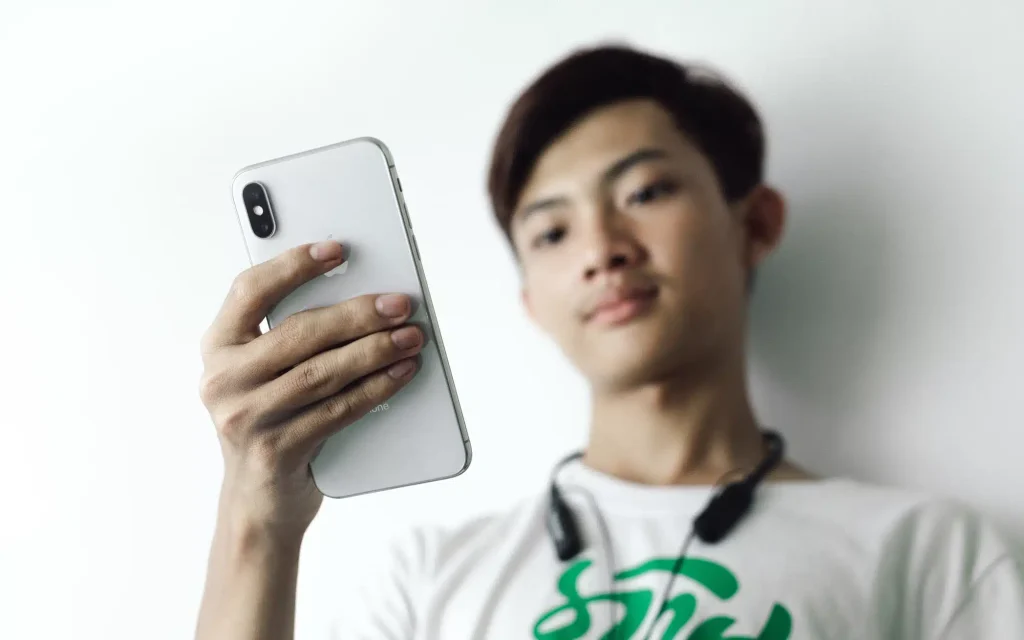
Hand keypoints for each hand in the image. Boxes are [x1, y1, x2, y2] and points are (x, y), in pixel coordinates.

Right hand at [199, 240, 422, 538]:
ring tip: (411, 336)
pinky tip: (402, 373)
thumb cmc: (273, 422)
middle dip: (357, 314)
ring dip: (375, 351)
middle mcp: (223, 380)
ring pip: (323, 372)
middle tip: (400, 303)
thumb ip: (295, 338)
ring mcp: (244, 417)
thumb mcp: (267, 374)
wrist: (258, 504)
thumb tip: (364, 299)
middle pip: (299, 332)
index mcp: (218, 347)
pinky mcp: (274, 450)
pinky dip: (376, 389)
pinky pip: (337, 410)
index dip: (294, 265)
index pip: (250, 290)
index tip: (337, 249)